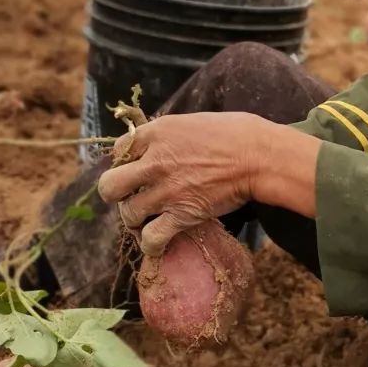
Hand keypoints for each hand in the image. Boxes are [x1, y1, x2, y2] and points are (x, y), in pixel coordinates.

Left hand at [97, 112, 267, 255]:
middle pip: (109, 186)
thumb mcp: (192, 121)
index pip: (119, 149)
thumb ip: (168, 134)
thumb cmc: (235, 133)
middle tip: (133, 196)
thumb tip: (158, 145)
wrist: (258, 157)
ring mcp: (164, 191)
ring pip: (127, 214)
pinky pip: (150, 239)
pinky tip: (158, 243)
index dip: (126, 161)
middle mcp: (153, 162)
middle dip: (118, 193)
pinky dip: (152, 245)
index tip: (137, 168)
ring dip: (136, 220)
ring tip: (148, 219)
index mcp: (156, 133)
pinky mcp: (180, 216)